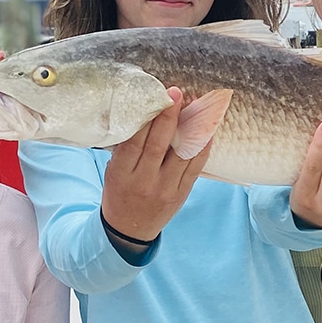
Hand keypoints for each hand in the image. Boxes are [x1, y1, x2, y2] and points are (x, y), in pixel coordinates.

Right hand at [101, 86, 212, 241]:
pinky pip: (195, 167)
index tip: (156, 96)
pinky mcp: (181, 194)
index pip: (135, 140)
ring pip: (181, 154)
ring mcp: (165, 189)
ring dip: (191, 127)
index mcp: (122, 173)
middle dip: (169, 116)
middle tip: (177, 93)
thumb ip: (127, 147)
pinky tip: (208, 130)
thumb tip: (145, 113)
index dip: (147, 117)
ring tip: (198, 105)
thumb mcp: (114, 170)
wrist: (129, 229)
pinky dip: (203, 147)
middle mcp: (143, 181)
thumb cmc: (119, 192)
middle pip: (158, 144)